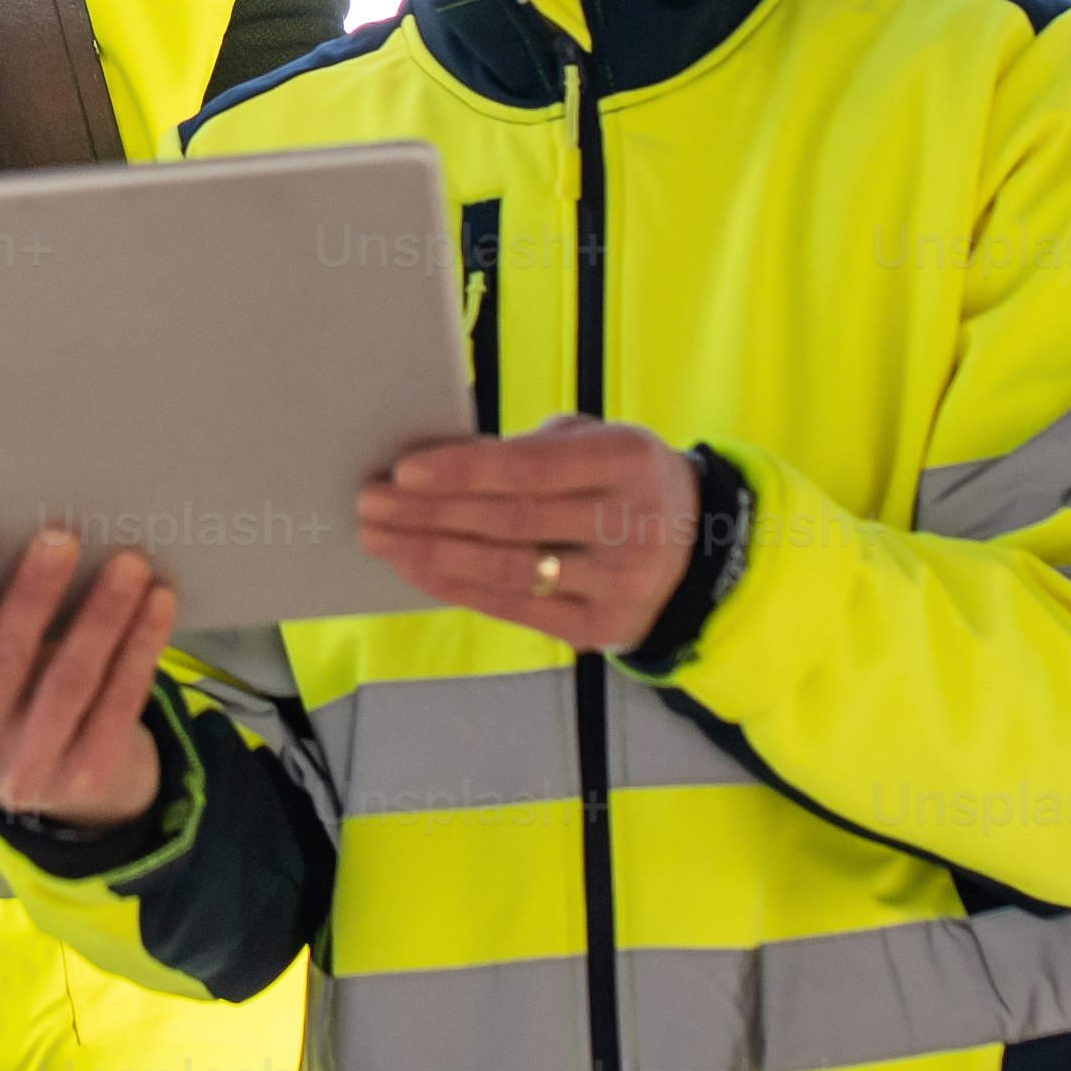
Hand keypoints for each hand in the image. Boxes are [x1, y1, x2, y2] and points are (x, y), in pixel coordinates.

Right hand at [0, 523, 175, 829]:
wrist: (58, 779)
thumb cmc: (12, 691)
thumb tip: (37, 541)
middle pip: (3, 659)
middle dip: (34, 594)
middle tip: (61, 539)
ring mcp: (24, 772)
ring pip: (68, 681)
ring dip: (101, 616)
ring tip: (128, 565)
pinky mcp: (84, 780)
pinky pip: (117, 704)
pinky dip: (140, 648)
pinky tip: (158, 603)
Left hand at [357, 416, 701, 656]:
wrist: (701, 550)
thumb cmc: (624, 481)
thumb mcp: (597, 440)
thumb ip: (531, 449)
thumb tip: (442, 464)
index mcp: (627, 462)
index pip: (531, 469)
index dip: (463, 471)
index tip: (404, 470)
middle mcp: (628, 526)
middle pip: (511, 522)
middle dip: (429, 514)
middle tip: (370, 503)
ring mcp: (616, 585)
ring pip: (507, 571)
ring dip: (430, 555)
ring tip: (379, 538)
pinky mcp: (599, 629)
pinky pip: (513, 608)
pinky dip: (456, 587)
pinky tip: (415, 569)